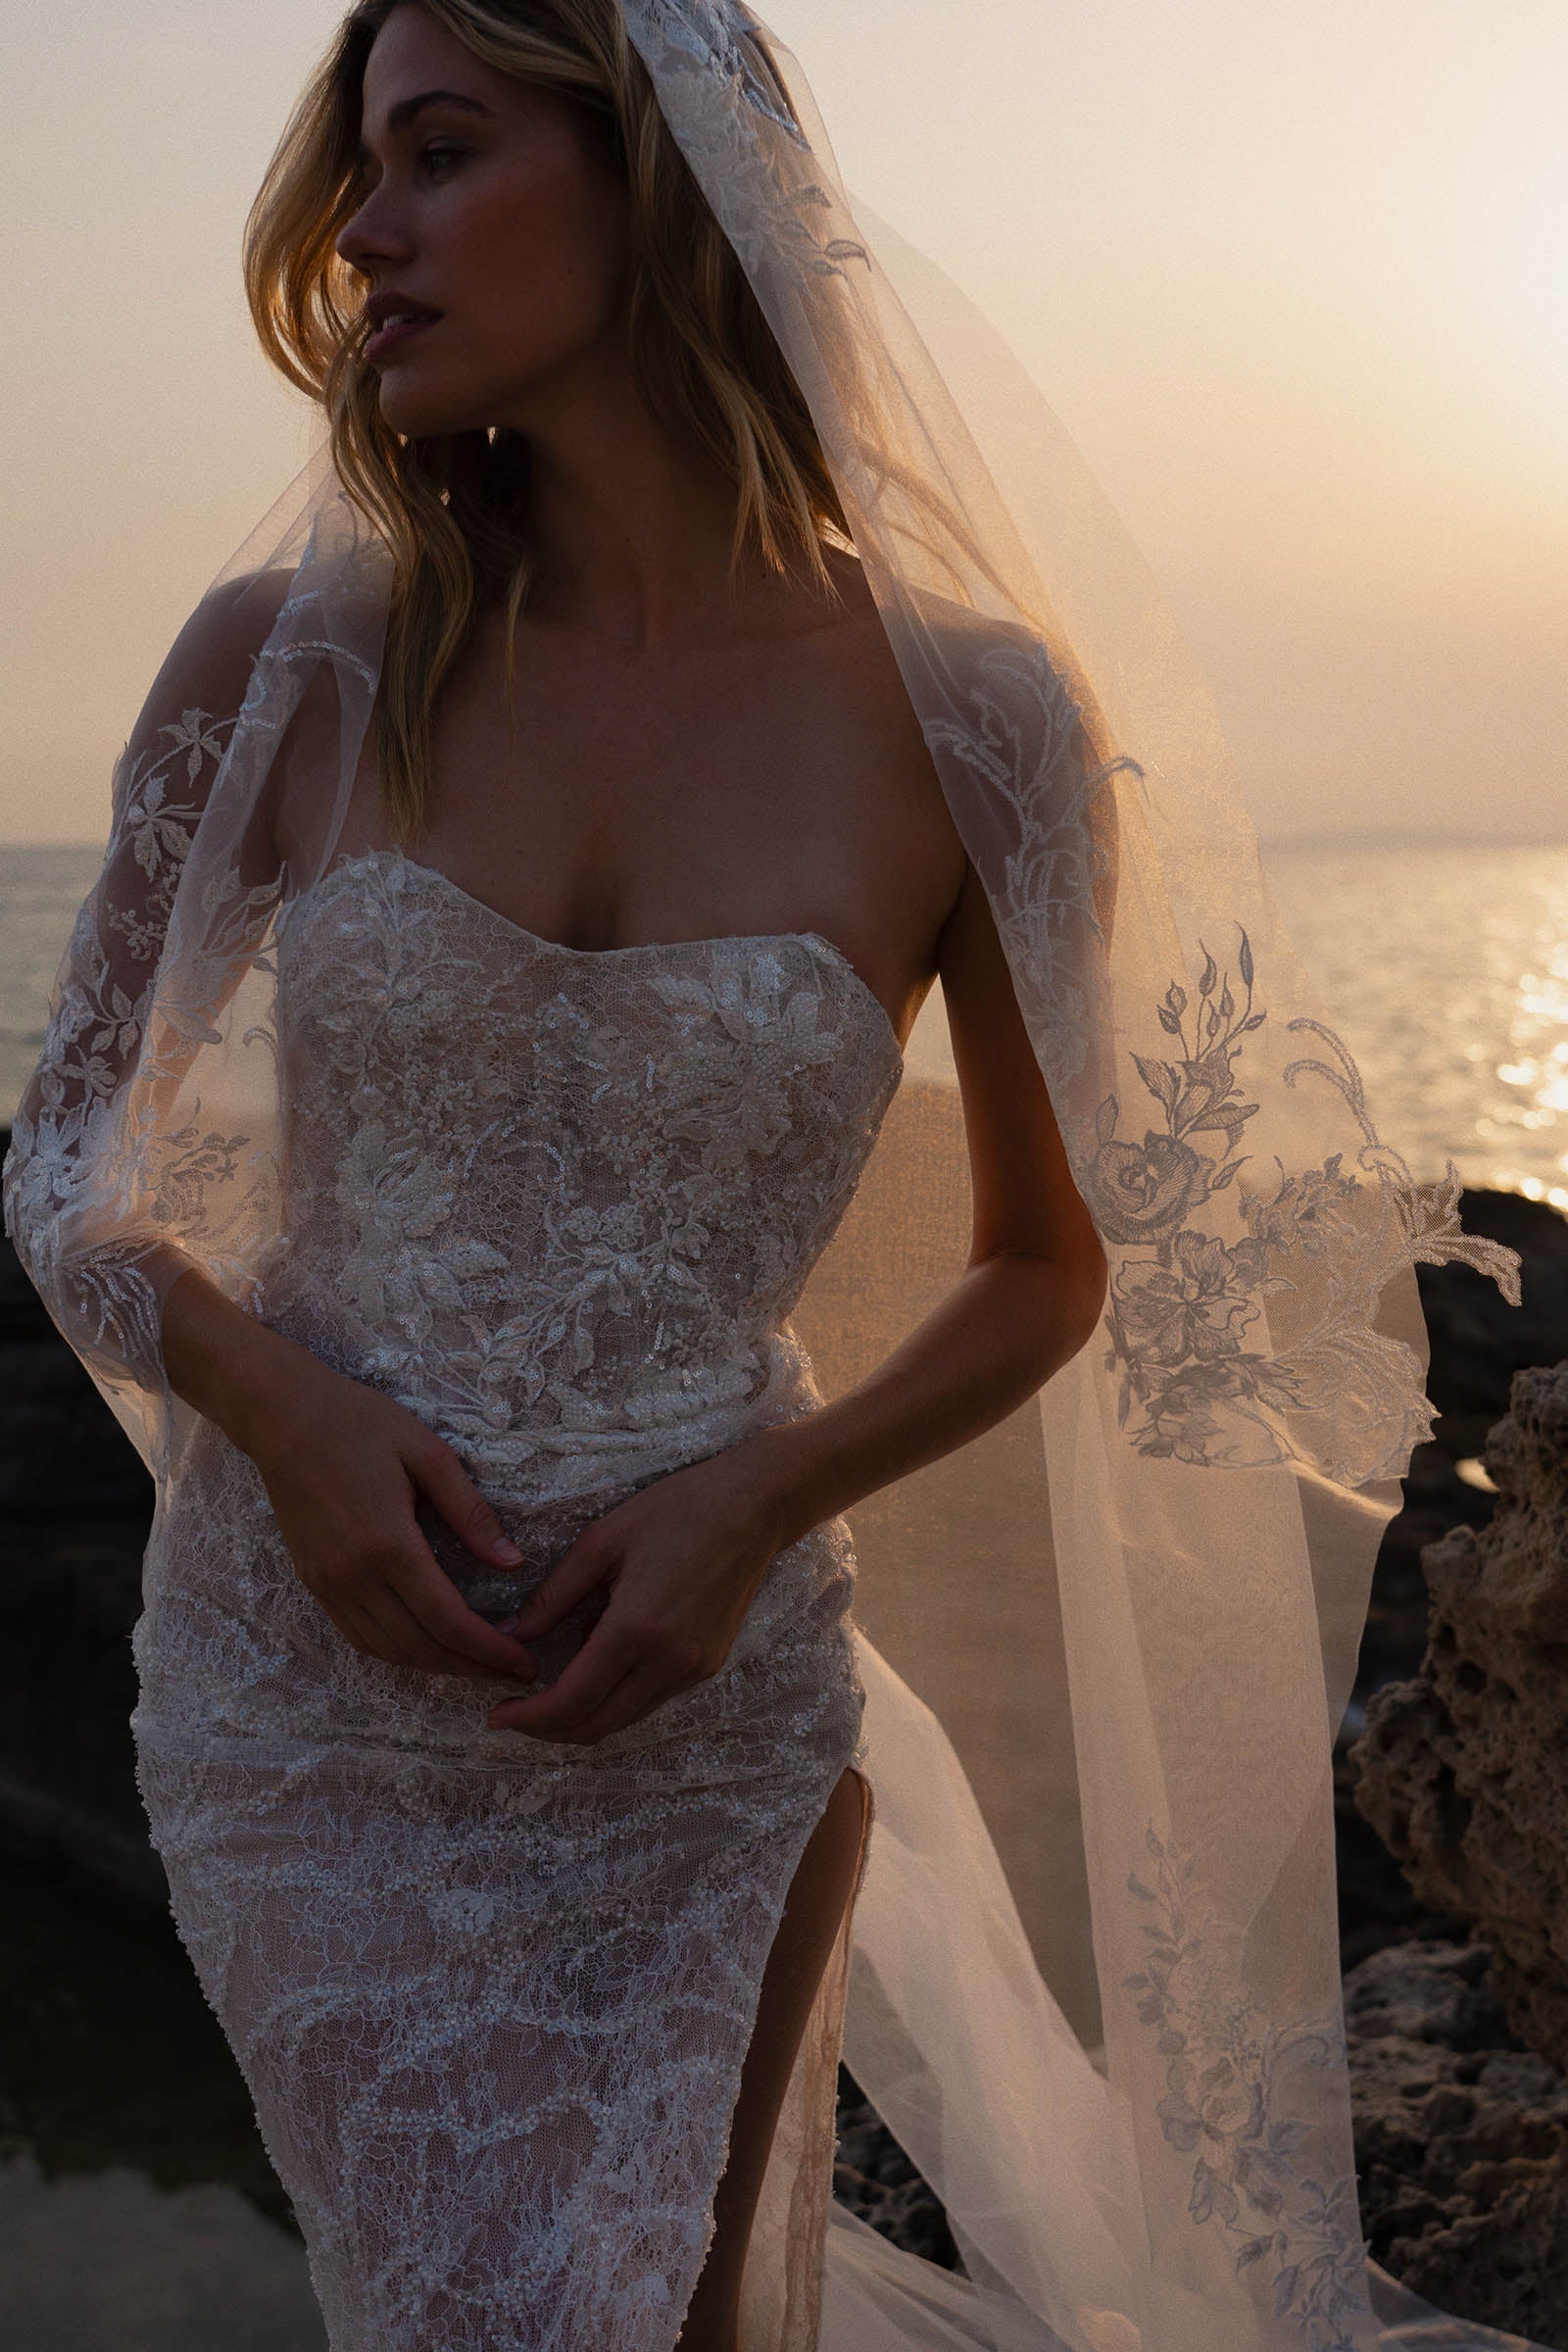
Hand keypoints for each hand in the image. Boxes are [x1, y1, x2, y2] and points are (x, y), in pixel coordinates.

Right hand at [241, 1353, 542, 1687]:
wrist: (281, 1417)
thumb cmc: (360, 1423)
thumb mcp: (428, 1453)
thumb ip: (471, 1513)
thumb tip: (513, 1563)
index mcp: (389, 1544)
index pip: (448, 1620)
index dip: (491, 1651)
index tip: (525, 1665)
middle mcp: (354, 1576)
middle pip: (420, 1647)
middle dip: (472, 1667)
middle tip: (514, 1672)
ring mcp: (327, 1584)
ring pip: (387, 1651)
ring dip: (436, 1666)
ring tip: (477, 1664)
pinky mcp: (312, 1583)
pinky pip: (358, 1636)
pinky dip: (397, 1652)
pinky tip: (426, 1647)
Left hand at [484, 1446, 789, 1744]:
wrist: (754, 1507)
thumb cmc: (677, 1510)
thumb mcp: (602, 1541)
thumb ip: (554, 1595)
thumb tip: (513, 1635)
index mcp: (637, 1628)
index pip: (572, 1700)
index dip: (529, 1718)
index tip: (497, 1715)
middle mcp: (668, 1661)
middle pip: (597, 1725)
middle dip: (548, 1730)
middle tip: (514, 1715)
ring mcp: (693, 1669)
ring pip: (625, 1720)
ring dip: (581, 1719)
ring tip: (546, 1695)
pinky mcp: (708, 1665)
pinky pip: (650, 1700)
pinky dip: (614, 1698)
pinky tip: (596, 1665)